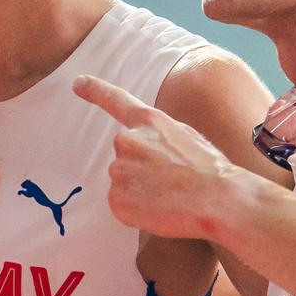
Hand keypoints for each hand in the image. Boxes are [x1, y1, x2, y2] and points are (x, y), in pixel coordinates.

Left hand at [73, 75, 244, 241]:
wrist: (218, 199)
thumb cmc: (210, 172)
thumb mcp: (186, 138)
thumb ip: (158, 137)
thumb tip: (147, 151)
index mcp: (148, 122)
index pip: (115, 101)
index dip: (95, 91)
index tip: (78, 83)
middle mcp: (127, 140)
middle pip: (124, 157)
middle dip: (141, 170)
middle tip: (170, 182)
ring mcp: (119, 169)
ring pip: (124, 183)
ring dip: (141, 192)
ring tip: (170, 196)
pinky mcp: (116, 198)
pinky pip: (122, 206)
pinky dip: (137, 212)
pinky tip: (160, 210)